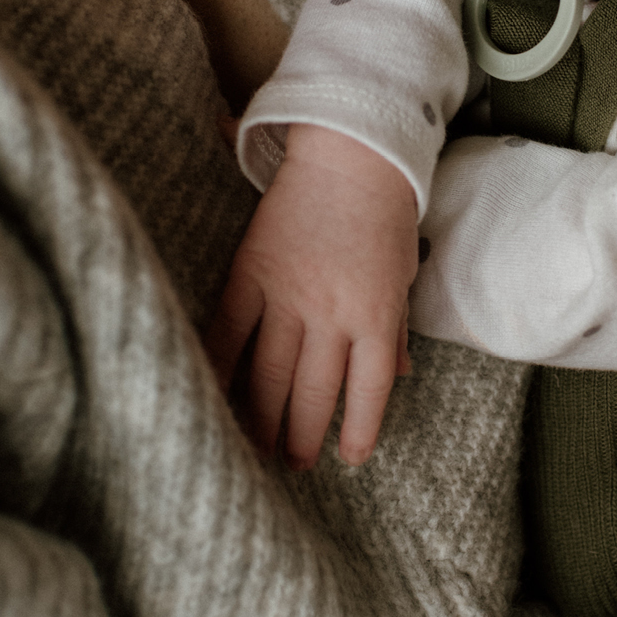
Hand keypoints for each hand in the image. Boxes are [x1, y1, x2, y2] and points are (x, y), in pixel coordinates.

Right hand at [205, 125, 418, 469]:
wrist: (352, 154)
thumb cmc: (386, 213)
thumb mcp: (404, 273)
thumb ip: (397, 327)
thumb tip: (400, 374)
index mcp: (377, 315)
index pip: (368, 390)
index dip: (357, 429)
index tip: (348, 458)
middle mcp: (332, 313)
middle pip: (313, 391)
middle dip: (302, 435)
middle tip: (294, 462)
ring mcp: (289, 294)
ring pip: (269, 373)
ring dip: (262, 416)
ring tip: (257, 445)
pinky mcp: (253, 272)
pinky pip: (230, 329)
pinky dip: (219, 364)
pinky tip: (212, 391)